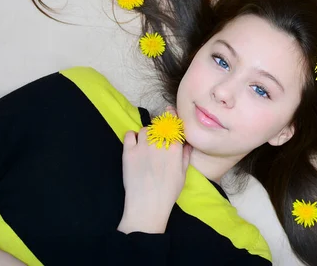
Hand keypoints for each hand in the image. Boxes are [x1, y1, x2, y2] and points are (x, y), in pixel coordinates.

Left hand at [117, 107, 191, 233]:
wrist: (147, 205)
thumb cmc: (169, 192)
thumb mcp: (183, 174)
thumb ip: (185, 156)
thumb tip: (187, 144)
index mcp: (175, 148)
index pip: (175, 125)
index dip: (172, 117)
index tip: (170, 111)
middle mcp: (160, 143)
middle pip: (160, 125)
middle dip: (160, 126)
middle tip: (158, 134)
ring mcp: (143, 146)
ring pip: (145, 129)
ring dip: (147, 133)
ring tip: (146, 142)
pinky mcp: (128, 152)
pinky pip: (129, 135)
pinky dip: (132, 136)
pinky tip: (134, 143)